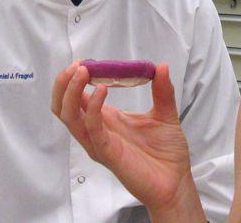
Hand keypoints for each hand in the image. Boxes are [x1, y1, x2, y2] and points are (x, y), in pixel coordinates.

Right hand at [51, 62, 204, 221]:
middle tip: (78, 65)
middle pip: (64, 107)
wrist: (176, 180)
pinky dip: (92, 108)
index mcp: (106, 119)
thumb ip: (162, 90)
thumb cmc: (167, 152)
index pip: (77, 98)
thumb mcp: (166, 113)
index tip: (84, 61)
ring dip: (71, 92)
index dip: (74, 79)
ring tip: (82, 72)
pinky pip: (92, 129)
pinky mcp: (108, 153)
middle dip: (64, 83)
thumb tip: (161, 66)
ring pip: (69, 117)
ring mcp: (100, 143)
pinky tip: (101, 90)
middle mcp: (97, 131)